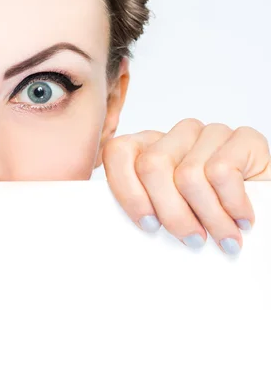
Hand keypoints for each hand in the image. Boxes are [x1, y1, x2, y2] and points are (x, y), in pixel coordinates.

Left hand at [101, 118, 270, 254]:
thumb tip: (131, 228)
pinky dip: (232, 205)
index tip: (148, 225)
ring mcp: (209, 133)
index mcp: (150, 147)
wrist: (264, 208)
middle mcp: (177, 135)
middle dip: (171, 212)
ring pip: (189, 175)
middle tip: (191, 241)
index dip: (127, 190)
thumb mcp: (173, 212)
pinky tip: (242, 221)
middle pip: (152, 166)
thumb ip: (148, 209)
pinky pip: (223, 173)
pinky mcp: (242, 139)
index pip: (118, 152)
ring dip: (208, 218)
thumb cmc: (211, 216)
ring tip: (223, 240)